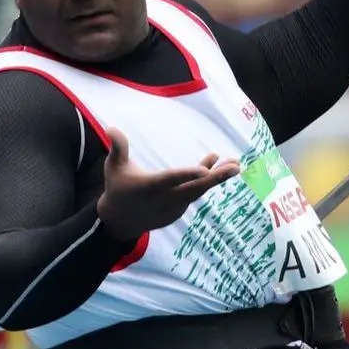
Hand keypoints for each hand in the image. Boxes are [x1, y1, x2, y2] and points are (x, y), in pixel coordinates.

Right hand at [96, 127, 240, 240]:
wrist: (120, 221)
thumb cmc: (118, 187)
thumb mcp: (114, 167)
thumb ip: (118, 148)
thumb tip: (112, 127)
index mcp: (149, 187)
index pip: (170, 180)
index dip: (186, 175)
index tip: (203, 170)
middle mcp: (164, 199)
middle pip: (193, 188)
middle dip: (216, 178)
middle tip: (236, 167)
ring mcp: (174, 207)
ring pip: (198, 190)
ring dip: (218, 178)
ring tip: (236, 165)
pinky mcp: (179, 209)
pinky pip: (196, 193)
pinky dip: (208, 181)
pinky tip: (221, 167)